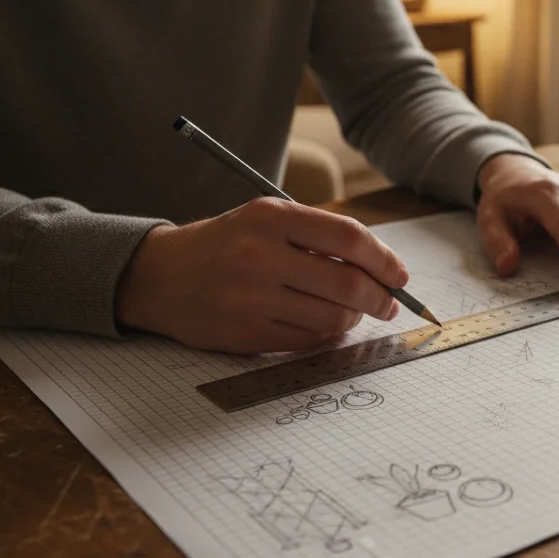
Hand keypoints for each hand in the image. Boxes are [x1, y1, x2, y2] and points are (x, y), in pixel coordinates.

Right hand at [115, 198, 406, 353]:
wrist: (158, 276)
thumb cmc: (226, 244)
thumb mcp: (266, 220)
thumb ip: (318, 237)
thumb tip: (381, 268)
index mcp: (270, 217)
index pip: (348, 238)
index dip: (384, 259)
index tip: (400, 275)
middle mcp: (260, 255)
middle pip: (348, 284)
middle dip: (380, 298)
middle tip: (387, 303)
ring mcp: (250, 298)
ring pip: (332, 318)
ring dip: (353, 318)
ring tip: (351, 312)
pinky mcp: (244, 333)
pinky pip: (307, 341)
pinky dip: (326, 335)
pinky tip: (322, 325)